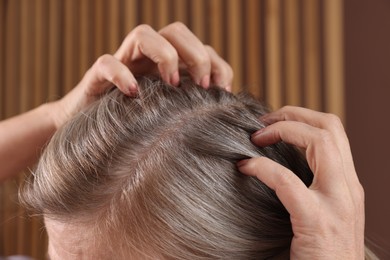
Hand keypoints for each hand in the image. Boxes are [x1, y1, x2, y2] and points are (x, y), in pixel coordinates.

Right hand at [52, 22, 232, 128]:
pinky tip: (134, 95)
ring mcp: (123, 65)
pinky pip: (106, 63)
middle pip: (176, 31)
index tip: (225, 93)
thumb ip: (194, 110)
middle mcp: (149, 60)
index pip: (201, 49)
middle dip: (196, 54)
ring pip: (143, 34)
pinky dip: (121, 74)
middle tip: (203, 86)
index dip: (219, 65)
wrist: (93, 138)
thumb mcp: (172, 118)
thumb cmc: (138, 127)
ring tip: (173, 86)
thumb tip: (226, 114)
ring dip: (164, 55)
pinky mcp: (97, 78)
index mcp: (171, 68)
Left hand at [238, 106, 364, 258]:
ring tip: (256, 137)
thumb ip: (314, 187)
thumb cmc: (322, 253)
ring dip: (283, 130)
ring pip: (320, 141)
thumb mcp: (326, 212)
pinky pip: (287, 181)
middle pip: (330, 127)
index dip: (302, 118)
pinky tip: (245, 168)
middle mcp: (349, 188)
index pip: (334, 132)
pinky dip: (263, 167)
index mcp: (348, 184)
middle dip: (292, 114)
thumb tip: (279, 162)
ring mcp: (338, 204)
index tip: (273, 122)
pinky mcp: (317, 222)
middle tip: (262, 122)